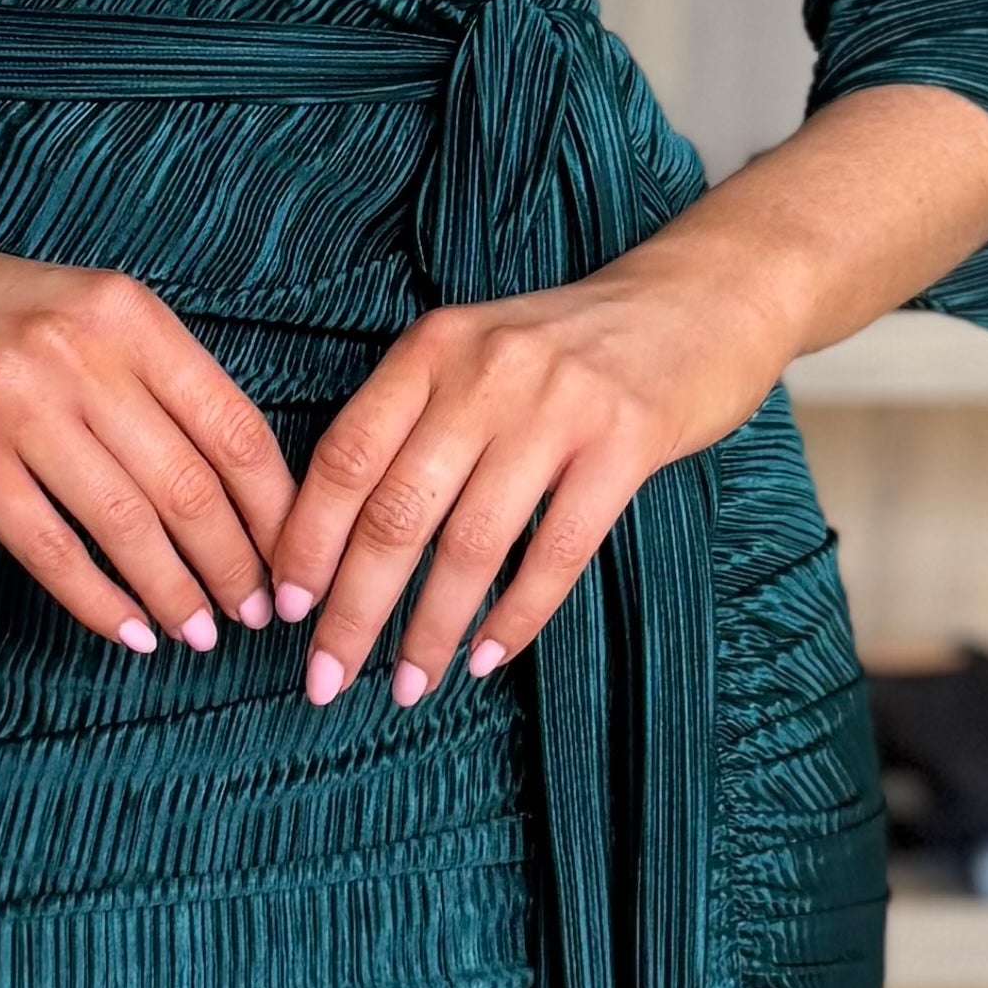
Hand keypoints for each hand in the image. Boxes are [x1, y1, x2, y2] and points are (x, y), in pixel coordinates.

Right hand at [0, 215, 296, 658]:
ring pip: (126, 524)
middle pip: (189, 484)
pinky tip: (129, 631)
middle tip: (255, 614)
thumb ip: (150, 375)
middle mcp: (79, 352)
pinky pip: (50, 548)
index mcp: (126, 312)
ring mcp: (16, 402)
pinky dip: (99, 601)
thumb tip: (233, 481)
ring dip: (175, 592)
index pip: (232, 426)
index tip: (295, 561)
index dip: (275, 509)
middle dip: (235, 564)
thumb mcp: (77, 308)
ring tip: (199, 633)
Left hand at [267, 243, 785, 705]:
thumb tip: (338, 538)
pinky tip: (485, 658)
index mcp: (433, 348)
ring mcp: (559, 408)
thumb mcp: (478, 354)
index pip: (346, 456)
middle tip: (325, 677)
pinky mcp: (625, 445)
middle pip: (397, 514)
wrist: (701, 301)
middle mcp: (487, 373)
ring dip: (430, 630)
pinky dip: (514, 618)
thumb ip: (416, 421)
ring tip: (407, 686)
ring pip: (471, 546)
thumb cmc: (573, 347)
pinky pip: (557, 554)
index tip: (285, 610)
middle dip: (353, 610)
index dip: (308, 540)